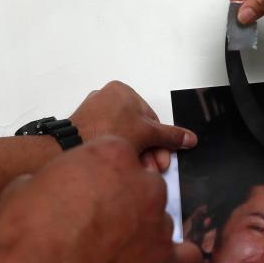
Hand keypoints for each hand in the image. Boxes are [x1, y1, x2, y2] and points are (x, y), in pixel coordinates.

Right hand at [0, 137, 201, 262]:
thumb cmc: (22, 242)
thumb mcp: (22, 189)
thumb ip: (56, 182)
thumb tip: (57, 192)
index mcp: (110, 156)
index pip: (117, 154)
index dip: (99, 176)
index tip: (84, 193)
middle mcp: (144, 185)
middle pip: (143, 187)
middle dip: (123, 204)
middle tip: (94, 229)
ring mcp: (160, 224)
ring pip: (158, 221)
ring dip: (140, 235)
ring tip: (107, 259)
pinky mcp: (169, 262)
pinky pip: (184, 255)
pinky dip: (170, 261)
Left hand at [70, 80, 196, 171]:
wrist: (73, 147)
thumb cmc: (110, 131)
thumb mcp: (148, 133)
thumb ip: (171, 136)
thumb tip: (190, 138)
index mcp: (122, 91)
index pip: (151, 117)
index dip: (160, 140)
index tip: (164, 157)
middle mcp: (106, 98)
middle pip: (138, 129)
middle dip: (149, 151)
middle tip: (155, 168)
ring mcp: (94, 114)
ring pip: (125, 137)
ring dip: (137, 156)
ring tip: (140, 171)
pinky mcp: (84, 129)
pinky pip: (109, 141)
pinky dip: (119, 153)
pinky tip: (124, 167)